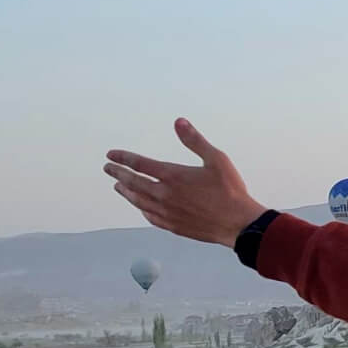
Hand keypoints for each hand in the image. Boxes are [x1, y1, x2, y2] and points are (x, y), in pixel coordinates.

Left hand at [105, 120, 266, 246]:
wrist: (239, 223)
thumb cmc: (231, 191)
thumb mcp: (217, 159)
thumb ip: (195, 140)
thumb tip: (179, 122)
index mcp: (173, 176)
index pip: (139, 164)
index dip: (123, 157)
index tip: (111, 154)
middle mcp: (164, 194)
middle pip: (133, 182)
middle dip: (118, 174)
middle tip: (108, 169)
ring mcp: (167, 212)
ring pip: (138, 200)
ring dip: (126, 191)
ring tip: (119, 187)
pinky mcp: (173, 225)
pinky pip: (149, 216)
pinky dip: (141, 209)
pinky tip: (140, 207)